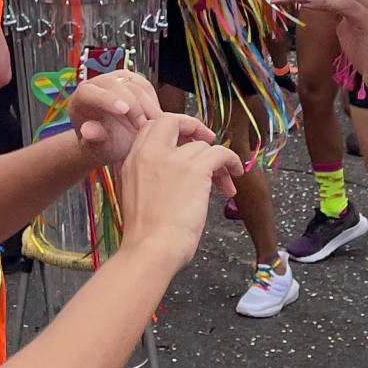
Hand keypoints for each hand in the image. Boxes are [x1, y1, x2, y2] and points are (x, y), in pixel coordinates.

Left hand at [65, 69, 161, 166]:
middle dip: (133, 105)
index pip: (89, 92)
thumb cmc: (101, 145)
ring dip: (147, 105)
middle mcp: (97, 84)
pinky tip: (155, 119)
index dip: (106, 98)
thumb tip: (88, 131)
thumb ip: (93, 138)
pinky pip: (146, 87)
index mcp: (80, 99)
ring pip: (134, 84)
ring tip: (152, 126)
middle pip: (116, 85)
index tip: (124, 110)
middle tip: (143, 127)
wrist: (113, 142)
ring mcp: (115, 80)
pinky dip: (153, 102)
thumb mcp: (96, 148)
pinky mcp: (132, 81)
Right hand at [113, 118, 241, 270]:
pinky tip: (235, 174)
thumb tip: (167, 174)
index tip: (183, 142)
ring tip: (223, 184)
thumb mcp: (132, 194)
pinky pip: (220, 153)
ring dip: (216, 161)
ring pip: (202, 145)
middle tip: (205, 141)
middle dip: (192, 126)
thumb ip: (145, 175)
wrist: (151, 247)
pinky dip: (231, 160)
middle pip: (172, 120)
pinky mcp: (195, 170)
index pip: (150, 127)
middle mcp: (150, 152)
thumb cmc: (144, 233)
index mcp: (132, 159)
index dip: (171, 130)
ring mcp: (173, 159)